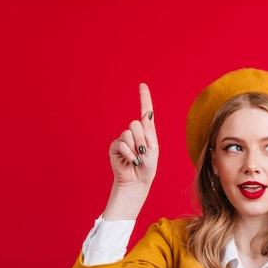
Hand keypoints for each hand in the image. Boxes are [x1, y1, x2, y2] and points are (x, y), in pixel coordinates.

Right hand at [103, 83, 158, 219]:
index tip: (142, 85)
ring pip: (128, 134)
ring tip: (137, 159)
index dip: (144, 98)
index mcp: (147, 132)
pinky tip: (130, 161)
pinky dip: (128, 154)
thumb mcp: (152, 150)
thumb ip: (146, 134)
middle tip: (143, 153)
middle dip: (142, 140)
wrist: (137, 182)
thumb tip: (138, 121)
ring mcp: (123, 140)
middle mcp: (135, 133)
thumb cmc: (147, 168)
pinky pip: (121, 144)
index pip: (145, 112)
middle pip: (136, 124)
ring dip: (135, 148)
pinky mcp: (114, 147)